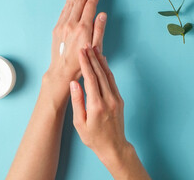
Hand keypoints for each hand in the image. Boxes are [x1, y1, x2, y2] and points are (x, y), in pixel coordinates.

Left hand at [47, 0, 106, 81]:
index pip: (90, 5)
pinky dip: (67, 0)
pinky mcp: (56, 28)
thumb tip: (102, 14)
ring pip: (71, 3)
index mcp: (83, 28)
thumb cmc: (81, 63)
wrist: (62, 72)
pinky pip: (63, 10)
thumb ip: (99, 30)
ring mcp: (62, 25)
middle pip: (80, 1)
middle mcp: (71, 24)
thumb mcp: (95, 49)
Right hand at [70, 46, 150, 179]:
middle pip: (100, 73)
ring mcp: (116, 99)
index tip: (81, 52)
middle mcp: (108, 99)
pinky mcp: (120, 99)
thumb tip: (74, 83)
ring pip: (108, 75)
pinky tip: (103, 62)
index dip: (85, 64)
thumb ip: (77, 101)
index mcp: (96, 105)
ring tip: (94, 49)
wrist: (114, 146)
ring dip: (101, 61)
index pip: (90, 79)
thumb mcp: (79, 123)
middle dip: (92, 58)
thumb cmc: (93, 137)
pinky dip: (107, 70)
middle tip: (86, 45)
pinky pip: (112, 81)